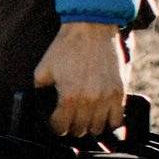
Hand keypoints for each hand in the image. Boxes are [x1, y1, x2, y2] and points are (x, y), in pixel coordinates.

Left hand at [31, 21, 130, 138]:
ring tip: (85, 118)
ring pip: (98, 128)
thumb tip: (38, 104)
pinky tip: (102, 116)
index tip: (56, 122)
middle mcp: (89, 101)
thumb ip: (39, 89)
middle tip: (69, 120)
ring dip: (89, 126)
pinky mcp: (119, 92)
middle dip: (72, 127)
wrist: (92, 29)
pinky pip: (117, 119)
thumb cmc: (66, 47)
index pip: (61, 127)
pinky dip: (109, 122)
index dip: (56, 127)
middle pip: (80, 130)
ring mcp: (106, 98)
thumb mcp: (43, 69)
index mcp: (69, 97)